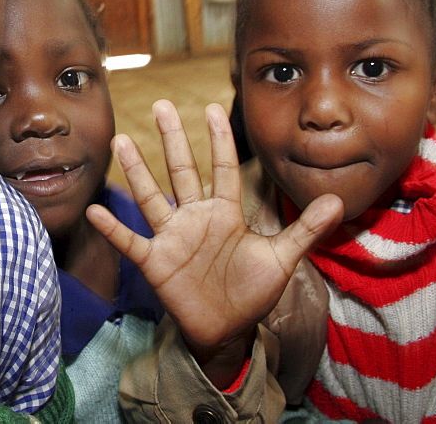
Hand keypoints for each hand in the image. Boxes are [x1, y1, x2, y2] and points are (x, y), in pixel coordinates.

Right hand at [86, 101, 341, 382]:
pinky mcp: (156, 262)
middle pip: (182, 171)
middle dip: (173, 139)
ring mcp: (173, 238)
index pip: (222, 168)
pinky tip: (96, 210)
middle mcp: (195, 218)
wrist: (228, 330)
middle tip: (162, 105)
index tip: (211, 108)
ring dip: (137, 171)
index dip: (219, 139)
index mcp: (225, 212)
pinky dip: (114, 228)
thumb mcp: (282, 258)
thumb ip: (306, 229)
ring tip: (121, 140)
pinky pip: (131, 241)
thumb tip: (338, 200)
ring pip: (151, 198)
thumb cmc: (251, 291)